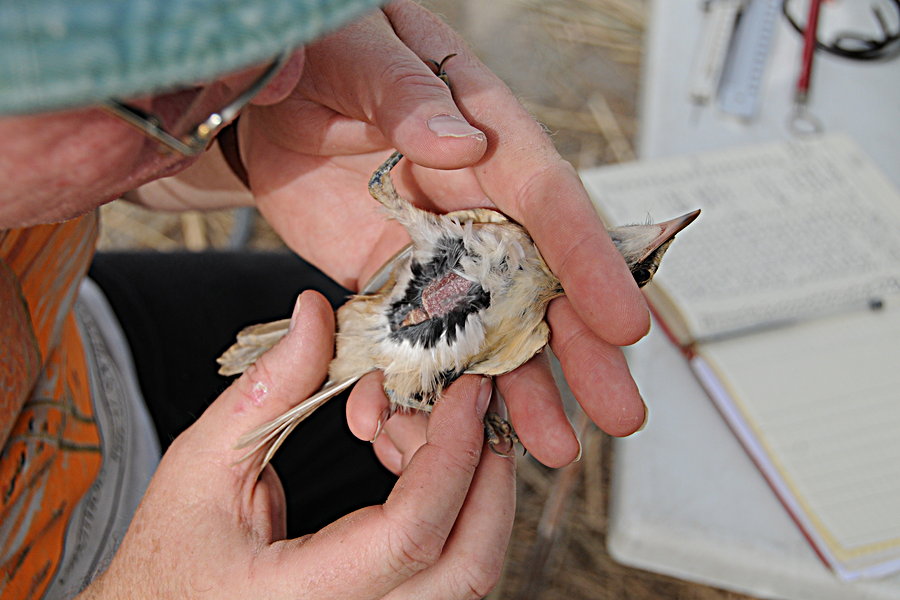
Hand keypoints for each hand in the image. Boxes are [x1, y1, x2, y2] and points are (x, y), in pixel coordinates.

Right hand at [77, 291, 513, 599]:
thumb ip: (268, 389)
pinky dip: (451, 504)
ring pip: (470, 570)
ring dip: (470, 484)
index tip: (465, 393)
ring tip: (408, 427)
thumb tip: (317, 315)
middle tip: (467, 402)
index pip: (411, 535)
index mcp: (301, 595)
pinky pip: (447, 566)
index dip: (451, 455)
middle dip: (488, 471)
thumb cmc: (170, 555)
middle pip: (470, 566)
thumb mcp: (203, 464)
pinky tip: (406, 460)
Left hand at [239, 1, 649, 467]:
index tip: (623, 323)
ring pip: (491, 322)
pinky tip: (460, 425)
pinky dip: (440, 382)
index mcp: (483, 129)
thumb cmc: (322, 53)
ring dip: (522, 383)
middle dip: (580, 347)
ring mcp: (438, 248)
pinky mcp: (397, 281)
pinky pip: (424, 337)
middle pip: (539, 278)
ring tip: (553, 444)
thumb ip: (403, 92)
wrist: (265, 97)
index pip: (546, 197)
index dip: (587, 261)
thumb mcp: (356, 53)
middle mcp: (475, 198)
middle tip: (620, 409)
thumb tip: (460, 140)